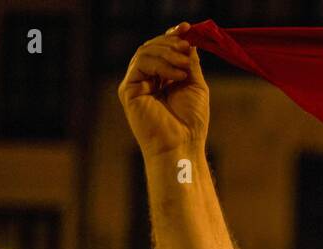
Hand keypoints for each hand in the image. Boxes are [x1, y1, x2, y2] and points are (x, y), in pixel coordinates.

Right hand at [118, 23, 208, 158]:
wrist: (182, 146)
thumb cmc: (190, 123)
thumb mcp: (194, 85)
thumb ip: (189, 62)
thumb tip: (189, 39)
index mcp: (160, 78)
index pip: (162, 49)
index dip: (173, 36)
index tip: (188, 28)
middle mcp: (145, 79)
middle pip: (152, 46)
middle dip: (171, 42)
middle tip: (188, 46)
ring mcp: (135, 83)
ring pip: (146, 51)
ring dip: (168, 53)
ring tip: (185, 66)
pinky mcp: (128, 89)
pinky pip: (141, 63)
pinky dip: (161, 64)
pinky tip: (177, 75)